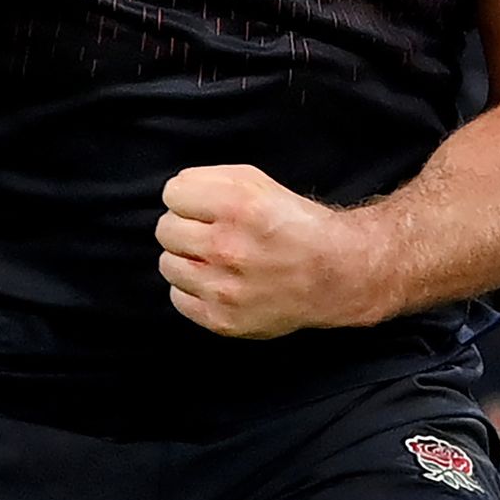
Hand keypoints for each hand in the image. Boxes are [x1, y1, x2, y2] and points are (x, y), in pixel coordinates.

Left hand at [156, 164, 368, 339]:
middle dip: (186, 227)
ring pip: (168, 264)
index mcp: (237, 206)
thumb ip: (211, 179)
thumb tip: (176, 192)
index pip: (172, 194)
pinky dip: (193, 290)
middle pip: (166, 229)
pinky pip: (179, 298)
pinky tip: (218, 281)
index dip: (189, 198)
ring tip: (215, 259)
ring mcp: (224, 288)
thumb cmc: (295, 225)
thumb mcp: (258, 182)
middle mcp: (228, 247)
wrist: (334, 275)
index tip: (203, 207)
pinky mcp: (222, 320)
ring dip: (187, 259)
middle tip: (211, 233)